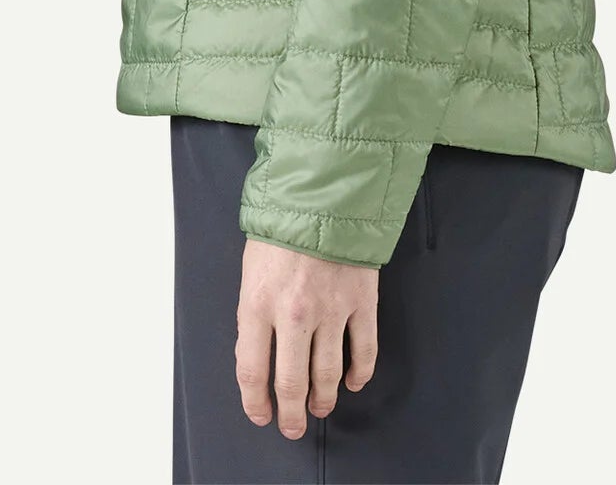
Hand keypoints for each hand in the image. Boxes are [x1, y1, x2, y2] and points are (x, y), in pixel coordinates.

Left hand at [235, 238, 378, 437]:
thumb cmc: (282, 225)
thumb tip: (260, 353)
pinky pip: (364, 350)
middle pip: (292, 383)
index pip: (252, 371)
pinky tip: (354, 381)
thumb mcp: (251, 267)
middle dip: (291, 413)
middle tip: (292, 426)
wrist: (324, 189)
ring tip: (320, 408)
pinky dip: (360, 373)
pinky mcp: (362, 301)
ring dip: (323, 399)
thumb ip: (254, 312)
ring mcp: (332, 309)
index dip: (256, 402)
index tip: (261, 414)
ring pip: (328, 374)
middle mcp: (294, 314)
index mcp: (258, 303)